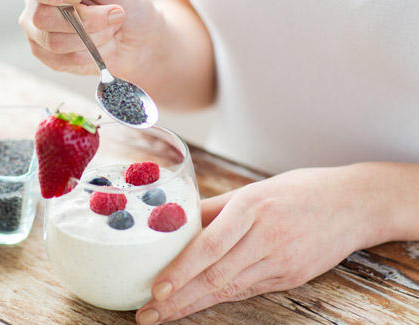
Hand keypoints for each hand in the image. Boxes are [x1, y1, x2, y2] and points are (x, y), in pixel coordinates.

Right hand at [4, 0, 160, 77]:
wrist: (141, 35)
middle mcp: (33, 2)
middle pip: (41, 16)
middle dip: (86, 19)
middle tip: (114, 13)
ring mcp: (37, 32)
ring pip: (55, 42)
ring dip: (94, 36)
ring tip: (111, 28)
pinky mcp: (49, 57)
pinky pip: (65, 61)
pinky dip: (93, 52)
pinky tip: (103, 44)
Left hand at [136, 167, 376, 323]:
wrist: (354, 204)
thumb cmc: (298, 190)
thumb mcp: (253, 189)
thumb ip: (214, 209)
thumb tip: (174, 223)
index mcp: (252, 207)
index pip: (211, 245)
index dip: (182, 270)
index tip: (156, 288)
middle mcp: (266, 237)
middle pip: (216, 276)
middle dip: (177, 299)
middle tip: (147, 314)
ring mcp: (282, 261)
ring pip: (229, 289)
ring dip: (192, 306)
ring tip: (162, 316)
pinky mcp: (291, 278)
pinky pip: (247, 290)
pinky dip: (218, 300)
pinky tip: (195, 306)